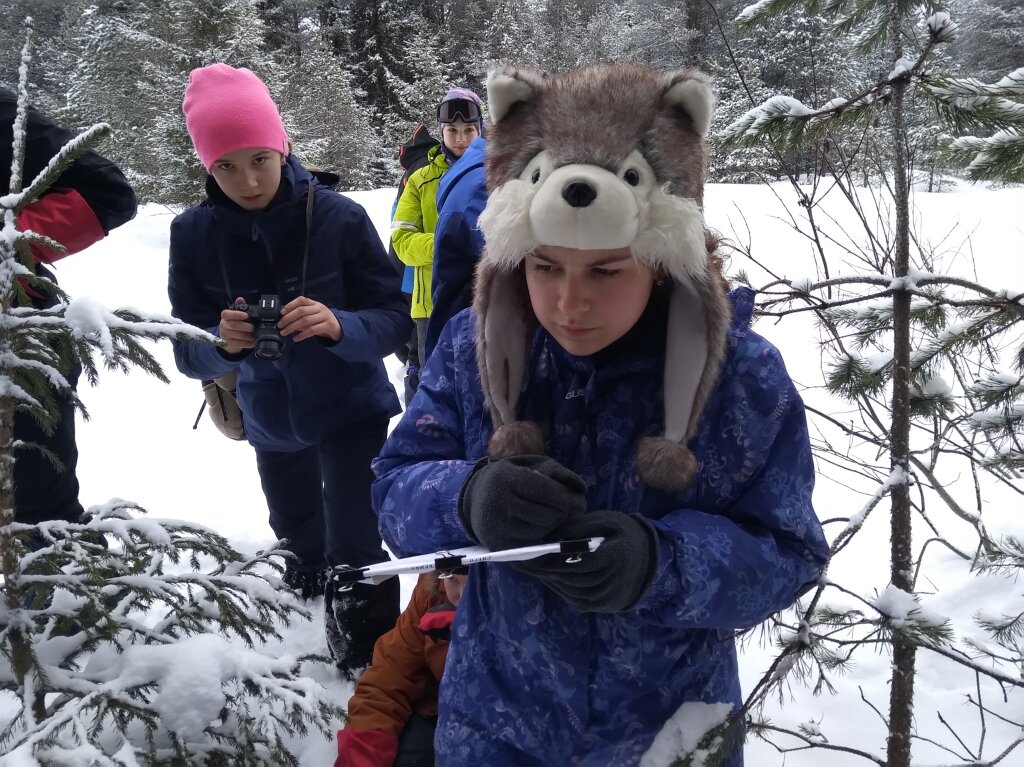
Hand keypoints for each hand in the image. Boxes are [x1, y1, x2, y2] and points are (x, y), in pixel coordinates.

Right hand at [219, 297, 254, 353]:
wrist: (229, 339)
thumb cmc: (235, 323)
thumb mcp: (237, 314)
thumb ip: (239, 306)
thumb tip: (240, 299)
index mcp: (225, 316)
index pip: (227, 314)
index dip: (236, 314)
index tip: (246, 315)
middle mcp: (223, 325)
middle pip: (233, 325)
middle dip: (245, 326)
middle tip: (253, 327)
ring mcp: (225, 335)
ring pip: (237, 335)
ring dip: (248, 335)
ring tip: (255, 335)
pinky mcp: (229, 344)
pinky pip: (239, 344)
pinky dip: (247, 343)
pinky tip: (253, 342)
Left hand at [279, 296, 341, 341]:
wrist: (338, 327)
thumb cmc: (322, 320)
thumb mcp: (313, 315)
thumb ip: (301, 315)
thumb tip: (285, 317)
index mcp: (314, 303)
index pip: (301, 300)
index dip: (290, 305)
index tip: (281, 312)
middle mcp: (319, 308)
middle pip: (301, 311)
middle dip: (288, 318)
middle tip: (280, 325)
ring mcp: (324, 316)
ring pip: (306, 321)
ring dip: (292, 327)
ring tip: (285, 332)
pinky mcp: (328, 326)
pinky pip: (312, 330)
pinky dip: (302, 335)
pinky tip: (296, 338)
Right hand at [457, 455, 586, 549]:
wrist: (475, 499)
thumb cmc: (511, 478)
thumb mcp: (530, 465)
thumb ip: (557, 471)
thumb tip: (582, 488)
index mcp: (505, 478)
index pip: (543, 490)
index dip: (566, 497)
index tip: (582, 502)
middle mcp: (497, 503)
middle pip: (545, 514)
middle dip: (565, 513)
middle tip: (575, 510)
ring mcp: (496, 526)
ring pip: (540, 530)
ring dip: (554, 524)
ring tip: (555, 515)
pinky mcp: (498, 544)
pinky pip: (531, 543)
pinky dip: (542, 536)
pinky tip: (541, 525)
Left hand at [516, 510, 658, 612]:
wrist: (649, 561)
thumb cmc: (623, 534)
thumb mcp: (605, 521)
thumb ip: (578, 529)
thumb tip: (547, 538)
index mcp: (614, 557)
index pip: (574, 561)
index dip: (547, 559)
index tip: (524, 554)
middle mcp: (609, 582)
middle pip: (566, 576)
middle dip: (539, 568)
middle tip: (515, 559)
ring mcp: (603, 598)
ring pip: (565, 587)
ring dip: (545, 576)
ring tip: (525, 565)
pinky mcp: (597, 606)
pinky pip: (570, 595)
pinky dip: (555, 584)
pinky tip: (544, 573)